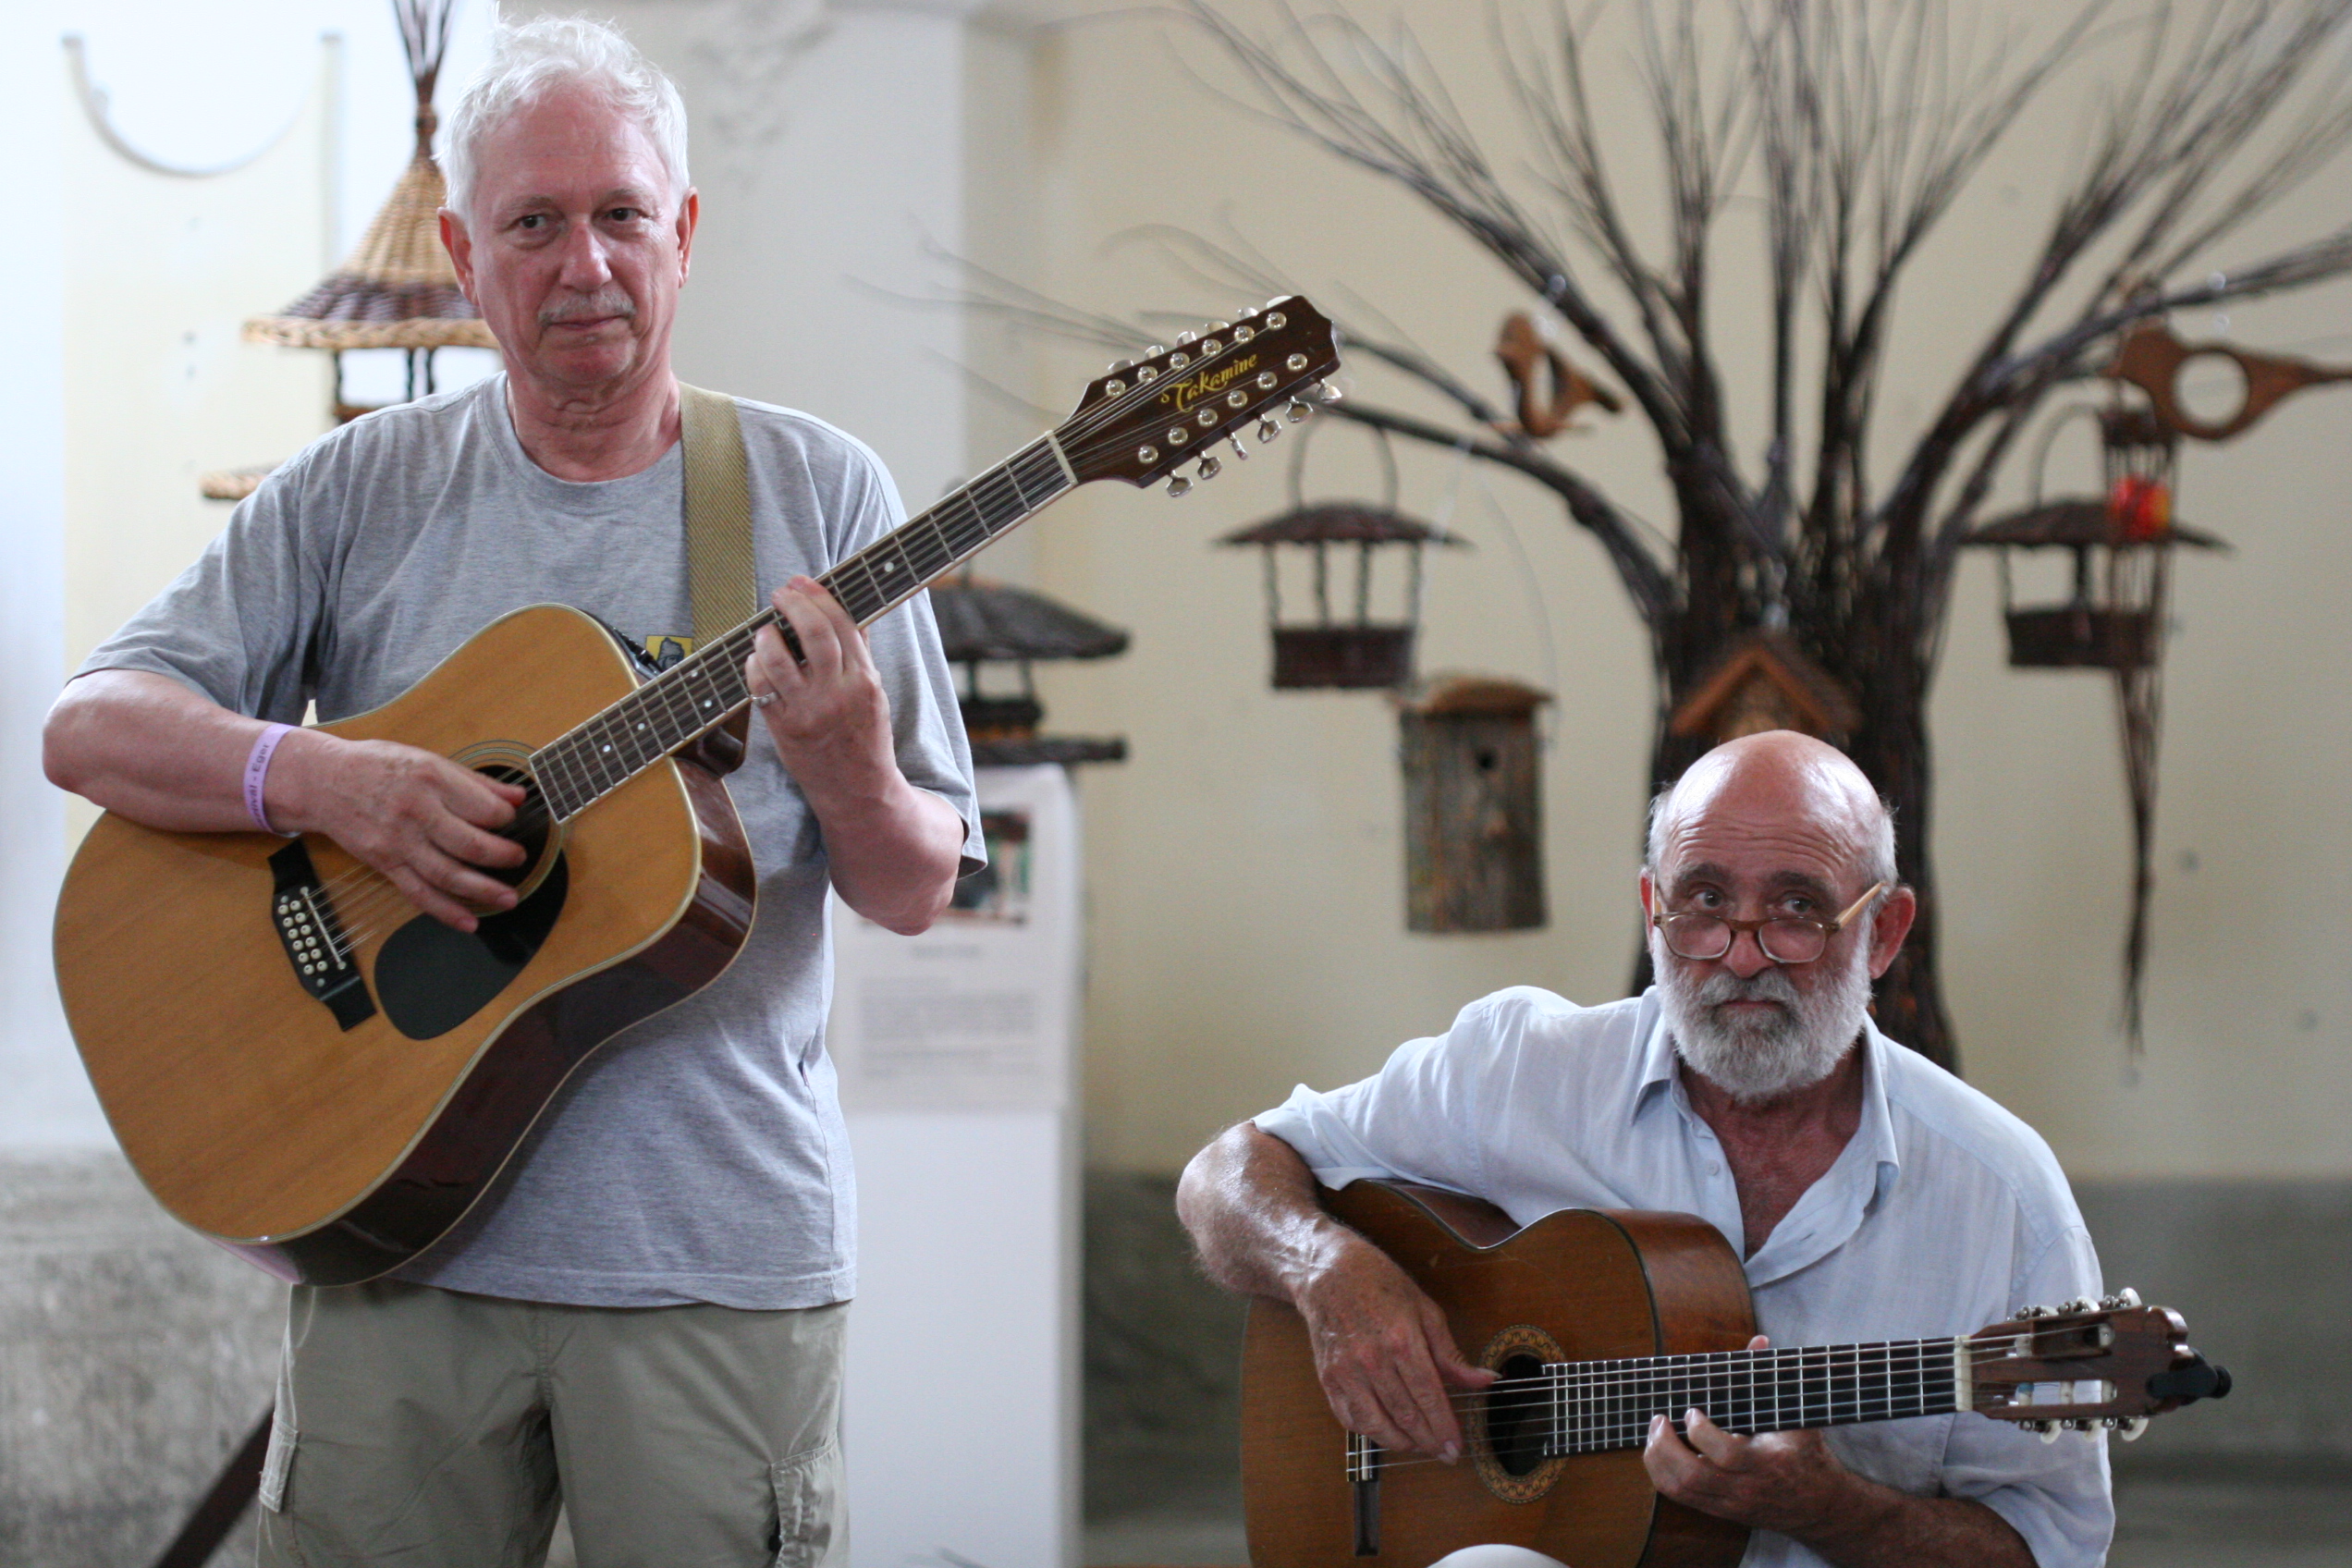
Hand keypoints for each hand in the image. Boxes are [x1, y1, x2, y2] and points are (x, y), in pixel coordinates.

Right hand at [272, 732, 525, 931]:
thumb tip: (518, 797)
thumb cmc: (379, 766)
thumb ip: (475, 781)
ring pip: (447, 874)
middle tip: (519, 859)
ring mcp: (398, 842)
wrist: (322, 781)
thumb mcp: (428, 760)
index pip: (482, 808)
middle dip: (502, 856)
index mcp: (431, 780)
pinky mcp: (384, 864)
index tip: (511, 821)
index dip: (505, 818)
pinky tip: (468, 923)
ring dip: (482, 891)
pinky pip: (418, 893)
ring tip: (509, 898)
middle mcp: (415, 812)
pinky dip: (445, 912)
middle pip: (468, 844)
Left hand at [745, 577, 895, 806]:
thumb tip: (849, 614)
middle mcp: (837, 694)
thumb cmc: (864, 738)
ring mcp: (808, 711)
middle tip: (781, 593)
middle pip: (814, 634)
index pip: (843, 625)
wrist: (858, 790)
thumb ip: (860, 655)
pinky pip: (760, 687)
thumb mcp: (874, 694)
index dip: (819, 597)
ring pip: (779, 659)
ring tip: (766, 629)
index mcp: (864, 681)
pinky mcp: (784, 728)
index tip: (803, 581)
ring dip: (767, 635)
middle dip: (794, 605)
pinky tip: (757, 660)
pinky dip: (754, 666)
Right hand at [1296, 1234, 1495, 1461]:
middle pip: (1406, 1416)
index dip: (1445, 1427)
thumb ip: (1451, 1353)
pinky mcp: (1328, 1378)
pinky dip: (1370, 1432)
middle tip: (1444, 1454)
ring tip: (1418, 1446)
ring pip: (1376, 1425)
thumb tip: (1483, 1380)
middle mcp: (1372, 1360)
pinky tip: (1386, 1431)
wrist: (1328, 1272)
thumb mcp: (1425, 1310)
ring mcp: (1346, 1371)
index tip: (1456, 1447)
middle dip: (1429, 1441)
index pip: (1429, 1397)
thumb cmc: (1381, 1285)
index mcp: (1402, 1340)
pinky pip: (1350, 1418)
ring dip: (1401, 1443)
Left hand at [1643, 1335, 1869, 1536]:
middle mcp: (1745, 1487)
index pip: (1725, 1454)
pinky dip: (1661, 1473)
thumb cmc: (1805, 1453)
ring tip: (1655, 1432)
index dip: (1700, 1432)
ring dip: (1657, 1458)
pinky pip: (1681, 1496)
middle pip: (1693, 1475)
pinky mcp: (1720, 1510)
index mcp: (1767, 1463)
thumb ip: (1772, 1380)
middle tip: (1659, 1419)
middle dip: (1666, 1445)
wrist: (1819, 1504)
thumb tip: (1758, 1340)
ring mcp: (1730, 1503)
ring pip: (1681, 1488)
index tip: (1692, 1410)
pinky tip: (1659, 1451)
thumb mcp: (1796, 1416)